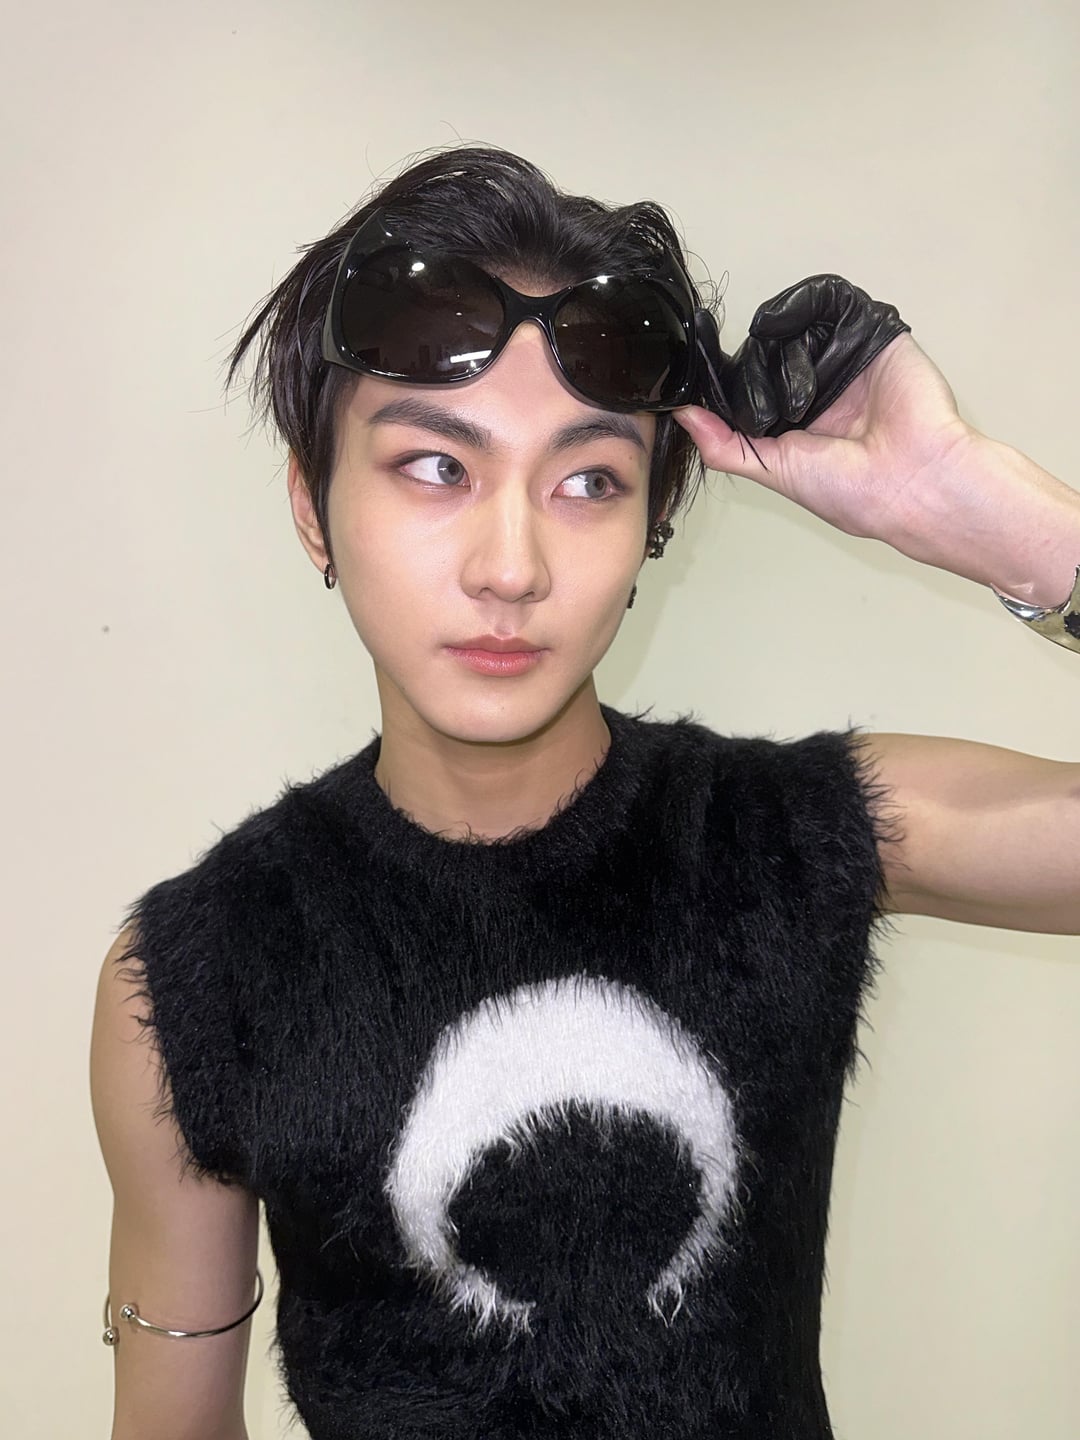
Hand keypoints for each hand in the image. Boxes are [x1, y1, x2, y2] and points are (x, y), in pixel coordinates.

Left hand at [680, 281, 974, 551]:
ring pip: (793, 325)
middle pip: (766, 350)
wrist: (912, 479)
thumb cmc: (851, 490)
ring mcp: (844, 354)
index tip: (698, 371)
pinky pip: (832, 300)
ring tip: (782, 372)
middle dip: (753, 363)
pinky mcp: (869, 330)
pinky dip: (804, 301)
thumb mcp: (772, 470)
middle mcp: (817, 383)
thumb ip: (725, 445)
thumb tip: (682, 417)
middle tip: (762, 394)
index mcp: (794, 419)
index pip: (749, 384)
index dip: (728, 379)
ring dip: (776, 338)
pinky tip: (782, 321)